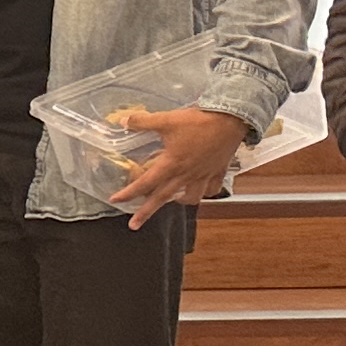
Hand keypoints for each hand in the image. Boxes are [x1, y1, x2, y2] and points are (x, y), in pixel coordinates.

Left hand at [108, 106, 251, 227]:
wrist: (231, 119)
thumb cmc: (199, 121)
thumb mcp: (167, 119)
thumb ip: (143, 121)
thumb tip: (123, 121)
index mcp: (171, 164)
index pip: (145, 183)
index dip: (128, 193)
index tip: (115, 201)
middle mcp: (186, 174)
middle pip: (163, 198)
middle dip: (146, 213)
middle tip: (133, 225)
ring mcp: (203, 175)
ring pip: (191, 197)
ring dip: (179, 201)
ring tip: (173, 200)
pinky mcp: (217, 171)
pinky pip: (212, 189)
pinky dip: (205, 192)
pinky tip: (201, 189)